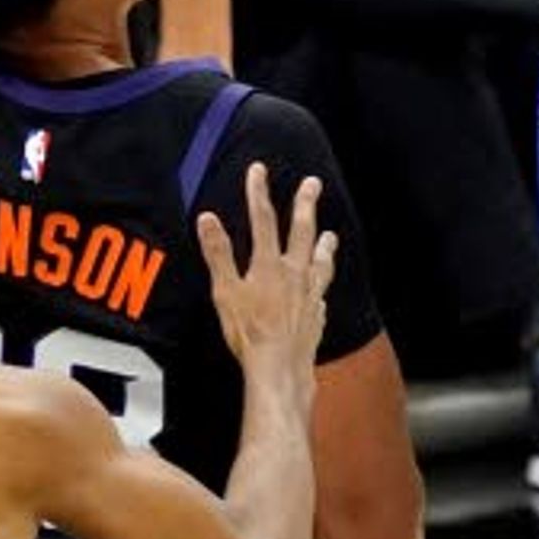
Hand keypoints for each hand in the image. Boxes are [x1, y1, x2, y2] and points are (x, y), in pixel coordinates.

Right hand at [198, 163, 336, 390]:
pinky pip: (322, 293)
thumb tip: (208, 219)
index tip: (258, 171)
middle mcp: (295, 274)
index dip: (258, 192)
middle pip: (302, 231)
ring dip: (325, 245)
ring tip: (330, 235)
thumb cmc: (249, 333)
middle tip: (313, 184)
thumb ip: (218, 254)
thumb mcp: (225, 291)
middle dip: (305, 204)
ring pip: (321, 261)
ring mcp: (310, 294)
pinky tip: (322, 287)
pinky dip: (322, 284)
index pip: (262, 219)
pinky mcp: (317, 315)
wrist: (280, 367)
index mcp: (269, 264)